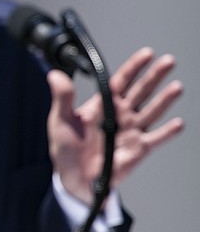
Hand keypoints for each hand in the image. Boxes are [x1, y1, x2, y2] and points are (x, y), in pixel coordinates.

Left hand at [48, 47, 183, 203]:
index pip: (121, 80)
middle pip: (141, 91)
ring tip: (176, 87)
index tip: (147, 53)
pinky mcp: (138, 150)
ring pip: (152, 111)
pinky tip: (177, 124)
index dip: (134, 66)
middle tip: (168, 62)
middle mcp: (119, 115)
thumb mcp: (59, 120)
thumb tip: (55, 75)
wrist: (74, 178)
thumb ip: (62, 97)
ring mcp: (131, 131)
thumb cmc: (65, 149)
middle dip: (154, 76)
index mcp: (102, 105)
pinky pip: (155, 139)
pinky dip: (167, 132)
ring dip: (164, 100)